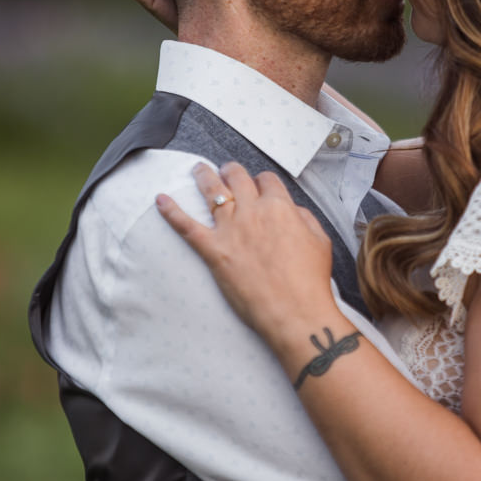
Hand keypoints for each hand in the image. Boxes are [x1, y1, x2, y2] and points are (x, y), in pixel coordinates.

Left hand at [156, 162, 335, 336]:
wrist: (295, 312)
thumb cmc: (310, 281)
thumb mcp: (320, 241)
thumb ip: (305, 218)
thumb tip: (291, 210)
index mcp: (280, 207)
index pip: (267, 180)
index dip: (262, 180)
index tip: (259, 185)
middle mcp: (252, 212)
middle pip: (237, 177)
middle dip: (231, 170)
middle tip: (226, 170)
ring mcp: (230, 230)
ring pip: (212, 192)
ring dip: (203, 176)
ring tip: (198, 169)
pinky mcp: (213, 251)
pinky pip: (187, 227)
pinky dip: (171, 212)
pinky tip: (160, 200)